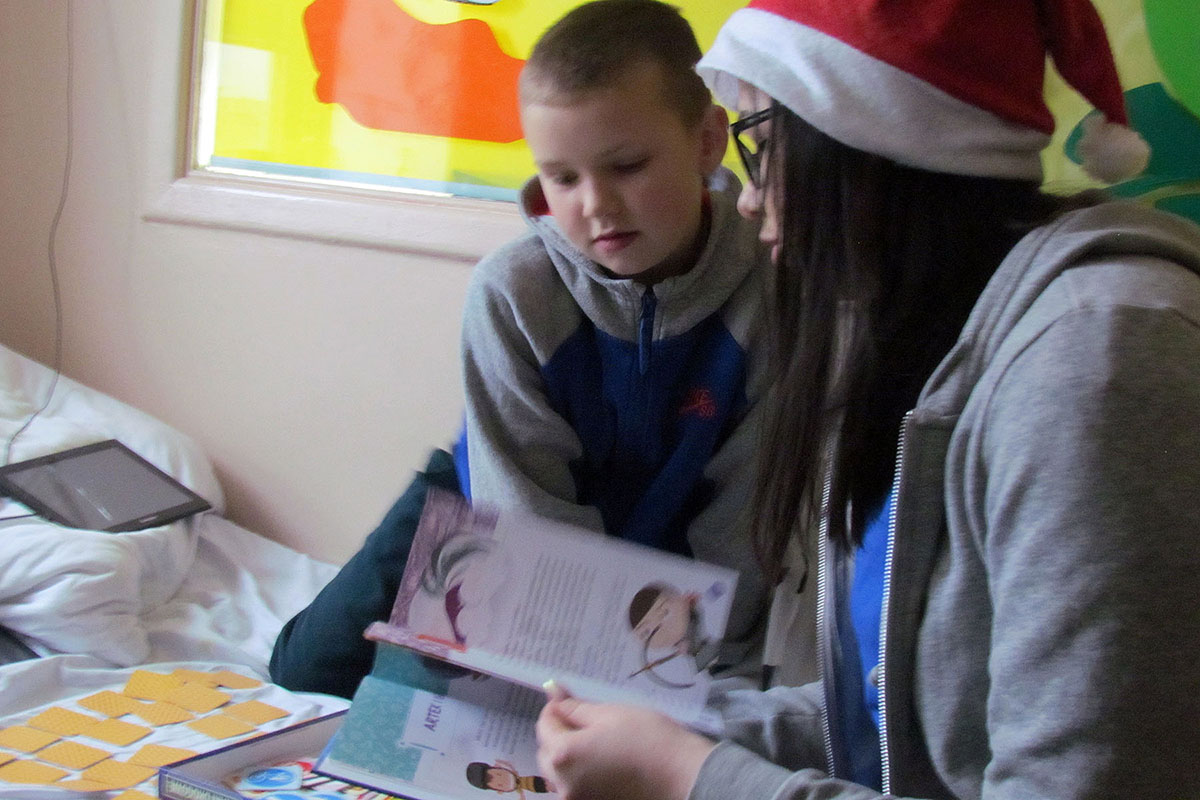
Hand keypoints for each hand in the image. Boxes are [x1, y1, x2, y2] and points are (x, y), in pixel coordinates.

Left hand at [536, 684, 715, 799]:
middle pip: (547, 753)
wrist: (683, 775)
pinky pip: (577, 787)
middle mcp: (563, 784)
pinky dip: (583, 774)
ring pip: (561, 773)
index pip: (544, 726)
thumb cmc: (648, 739)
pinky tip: (606, 762)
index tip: (568, 700)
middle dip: (560, 734)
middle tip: (585, 720)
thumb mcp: (609, 713)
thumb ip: (576, 708)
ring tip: (598, 742)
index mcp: (563, 755)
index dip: (555, 709)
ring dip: (570, 756)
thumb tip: (553, 692)